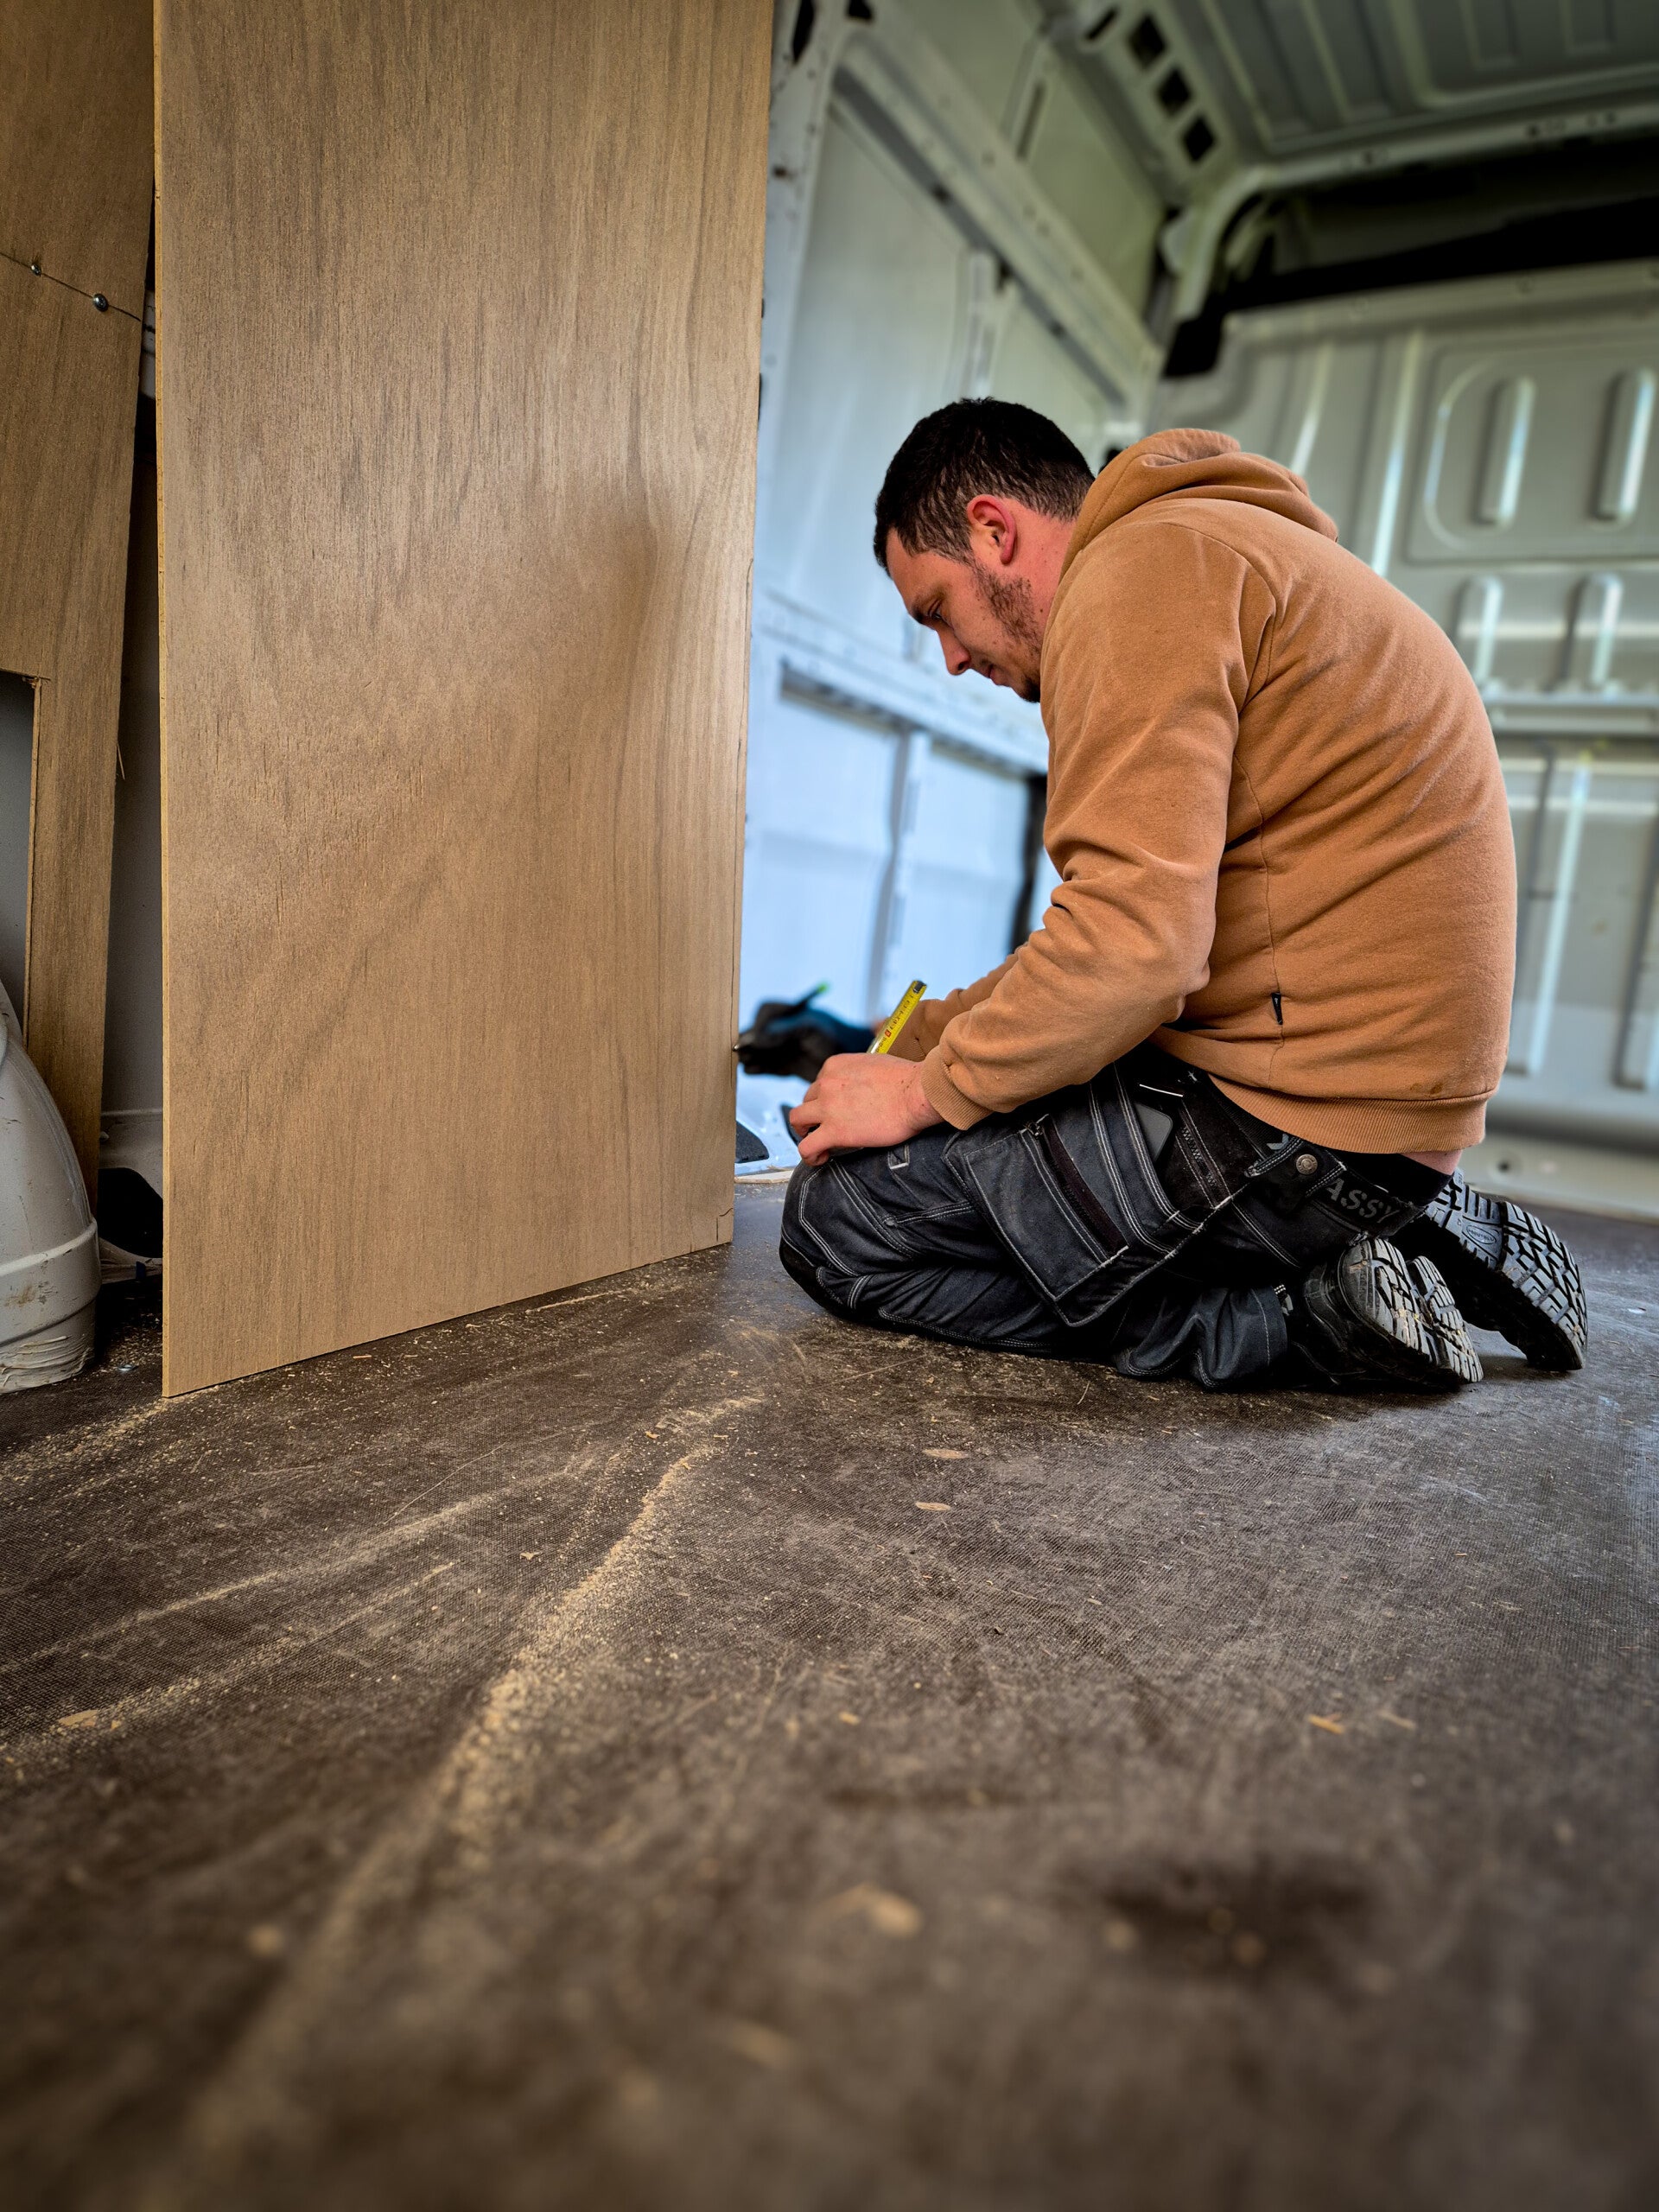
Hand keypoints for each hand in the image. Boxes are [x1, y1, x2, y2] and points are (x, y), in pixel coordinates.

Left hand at [789, 1053, 941, 1164]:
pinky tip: (820, 1158)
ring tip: (818, 1142)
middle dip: (814, 1114)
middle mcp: (826, 1083)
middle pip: (807, 1100)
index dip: (826, 1098)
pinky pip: (807, 1146)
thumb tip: (865, 1083)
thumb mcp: (876, 1062)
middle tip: (826, 1126)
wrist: (917, 1093)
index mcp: (835, 1065)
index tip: (836, 1108)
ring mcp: (828, 1107)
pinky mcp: (835, 1131)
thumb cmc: (908, 1080)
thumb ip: (861, 1072)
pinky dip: (809, 1155)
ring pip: (797, 1120)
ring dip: (804, 1131)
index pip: (819, 1082)